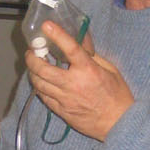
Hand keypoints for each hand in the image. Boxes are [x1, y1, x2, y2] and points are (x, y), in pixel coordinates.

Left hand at [25, 21, 132, 140]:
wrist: (118, 123)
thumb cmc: (117, 96)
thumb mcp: (110, 70)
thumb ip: (92, 55)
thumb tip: (80, 41)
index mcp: (88, 70)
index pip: (70, 48)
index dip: (57, 35)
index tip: (47, 26)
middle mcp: (73, 84)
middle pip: (43, 68)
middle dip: (32, 58)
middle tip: (31, 52)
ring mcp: (65, 99)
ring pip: (39, 83)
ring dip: (33, 72)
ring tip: (34, 66)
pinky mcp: (61, 110)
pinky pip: (43, 97)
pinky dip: (39, 87)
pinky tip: (41, 82)